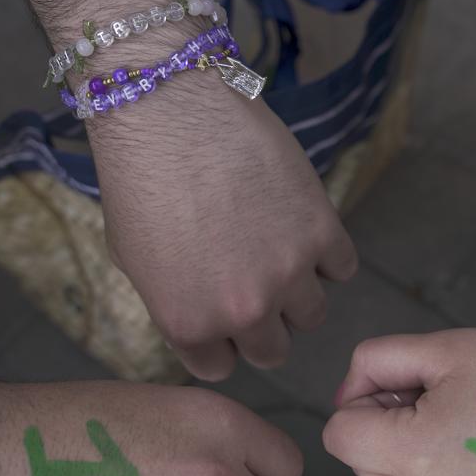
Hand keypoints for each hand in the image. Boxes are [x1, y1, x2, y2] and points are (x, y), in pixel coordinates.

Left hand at [92, 74, 357, 380]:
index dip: (220, 341)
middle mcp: (242, 311)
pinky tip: (301, 228)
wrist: (168, 107)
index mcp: (189, 325)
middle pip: (272, 352)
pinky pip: (342, 268)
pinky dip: (327, 254)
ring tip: (278, 254)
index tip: (220, 315)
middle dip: (261, 326)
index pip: (220, 367)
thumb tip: (206, 320)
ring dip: (297, 293)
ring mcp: (288, 273)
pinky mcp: (322, 231)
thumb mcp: (133, 262)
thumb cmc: (138, 179)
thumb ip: (176, 306)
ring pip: (313, 317)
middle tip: (252, 285)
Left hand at [323, 329, 475, 475]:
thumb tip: (344, 398)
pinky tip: (457, 456)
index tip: (401, 390)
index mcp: (414, 455)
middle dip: (378, 429)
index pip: (338, 435)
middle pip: (358, 464)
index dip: (361, 403)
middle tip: (428, 403)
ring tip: (444, 430)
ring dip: (393, 461)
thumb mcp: (439, 348)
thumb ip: (373, 363)